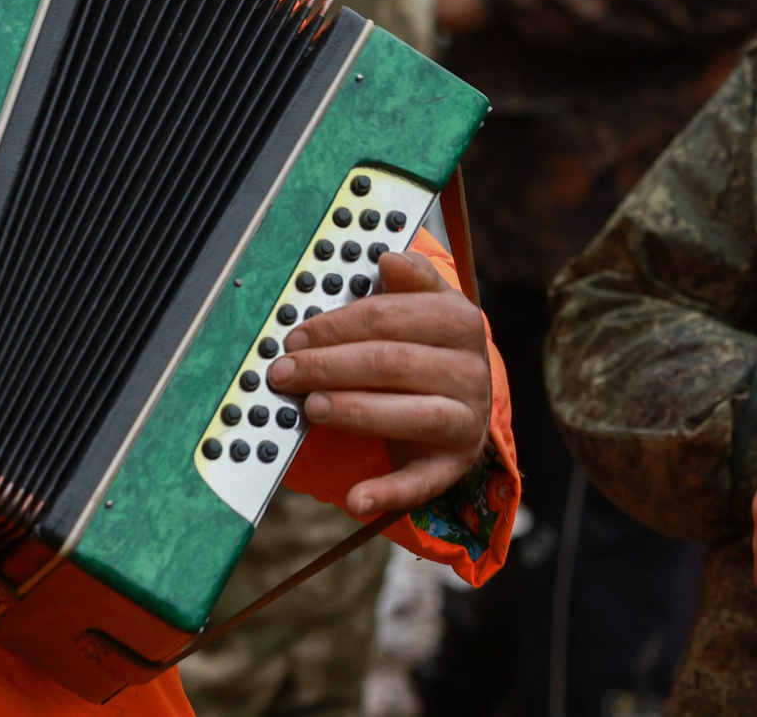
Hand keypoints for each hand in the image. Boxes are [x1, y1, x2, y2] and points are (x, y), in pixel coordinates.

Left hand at [266, 247, 492, 517]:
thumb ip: (408, 282)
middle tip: (285, 372)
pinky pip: (421, 482)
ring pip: (408, 415)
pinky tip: (354, 499)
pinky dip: (386, 493)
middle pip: (393, 363)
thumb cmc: (427, 346)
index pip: (391, 318)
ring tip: (310, 408)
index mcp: (461, 321)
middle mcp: (471, 370)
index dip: (338, 325)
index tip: (296, 336)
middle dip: (331, 366)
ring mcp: (466, 419)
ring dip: (354, 412)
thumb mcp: (424, 306)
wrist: (464, 400)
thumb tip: (390, 257)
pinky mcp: (454, 464)